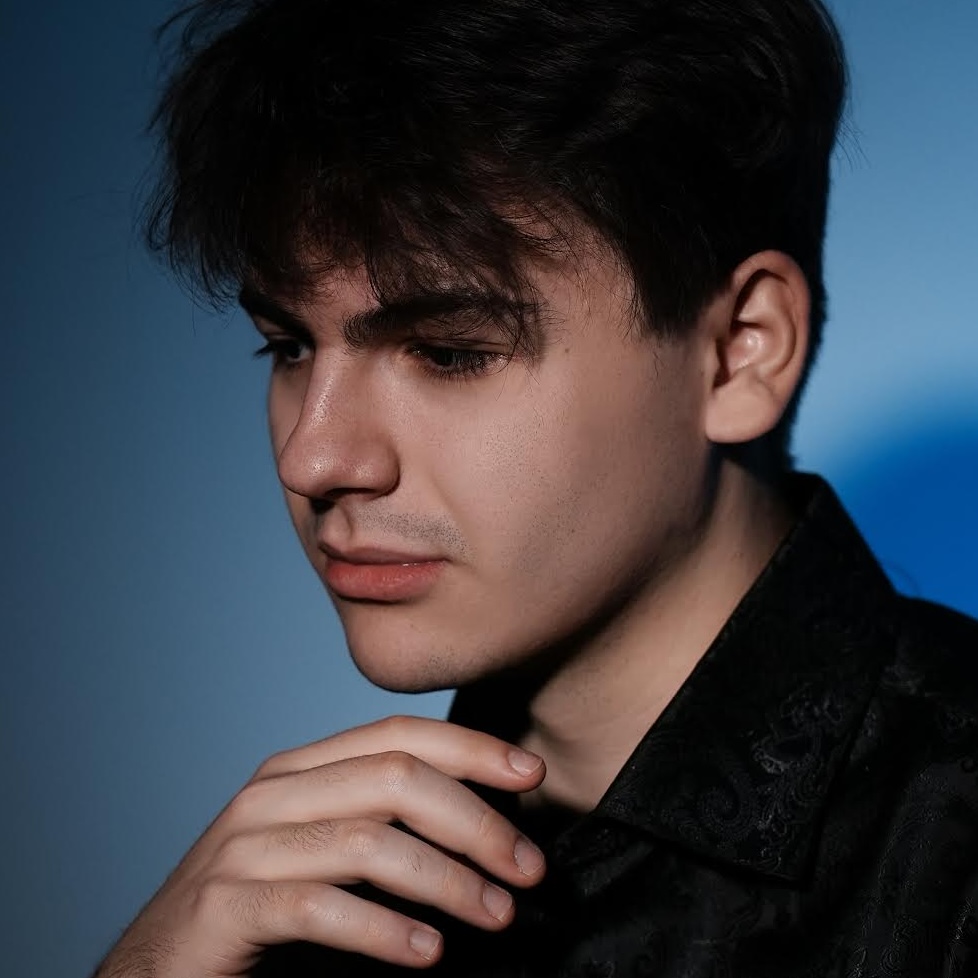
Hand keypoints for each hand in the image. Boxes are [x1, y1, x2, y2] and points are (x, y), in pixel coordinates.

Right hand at [93, 716, 546, 975]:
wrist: (155, 971)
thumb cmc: (259, 913)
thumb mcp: (327, 852)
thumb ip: (387, 827)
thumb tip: (488, 826)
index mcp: (302, 769)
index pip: (400, 734)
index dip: (472, 748)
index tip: (533, 774)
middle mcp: (272, 792)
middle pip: (396, 779)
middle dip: (476, 820)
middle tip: (529, 868)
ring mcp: (244, 845)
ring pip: (369, 841)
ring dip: (448, 880)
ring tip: (497, 915)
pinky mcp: (225, 906)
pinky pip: (320, 907)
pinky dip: (384, 930)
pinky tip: (428, 953)